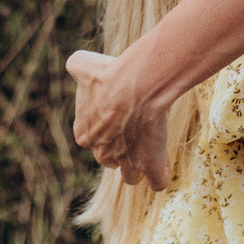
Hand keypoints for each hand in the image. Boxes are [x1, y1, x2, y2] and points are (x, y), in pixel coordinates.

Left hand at [68, 48, 174, 188]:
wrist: (135, 85)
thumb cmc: (111, 74)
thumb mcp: (85, 65)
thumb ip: (79, 66)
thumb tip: (78, 63)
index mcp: (84, 133)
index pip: (93, 139)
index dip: (108, 127)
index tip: (122, 114)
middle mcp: (101, 152)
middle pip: (110, 158)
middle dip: (122, 148)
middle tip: (137, 129)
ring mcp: (125, 162)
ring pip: (130, 176)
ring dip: (138, 166)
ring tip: (151, 149)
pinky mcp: (149, 165)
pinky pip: (157, 181)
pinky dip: (161, 173)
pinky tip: (164, 162)